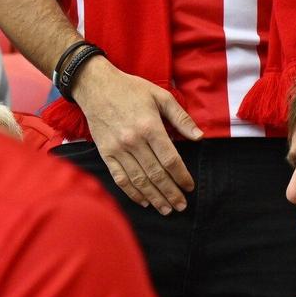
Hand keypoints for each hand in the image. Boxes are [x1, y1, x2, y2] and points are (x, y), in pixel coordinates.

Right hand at [73, 58, 203, 212]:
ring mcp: (117, 149)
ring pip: (139, 180)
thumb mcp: (160, 95)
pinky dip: (132, 193)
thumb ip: (181, 117)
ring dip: (154, 197)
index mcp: (150, 127)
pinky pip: (120, 178)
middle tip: (181, 206)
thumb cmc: (132, 89)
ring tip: (166, 209)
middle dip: (171, 193)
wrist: (96, 86)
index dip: (182, 176)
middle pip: (156, 174)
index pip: (170, 159)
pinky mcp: (105, 153)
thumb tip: (199, 136)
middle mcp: (133, 141)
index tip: (190, 187)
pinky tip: (143, 201)